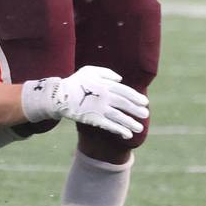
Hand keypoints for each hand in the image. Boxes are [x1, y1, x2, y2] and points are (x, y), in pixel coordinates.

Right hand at [22, 65, 148, 138]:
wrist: (59, 96)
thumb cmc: (76, 82)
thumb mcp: (90, 71)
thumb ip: (106, 73)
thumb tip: (120, 79)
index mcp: (105, 84)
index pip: (125, 91)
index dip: (136, 97)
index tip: (145, 102)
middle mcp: (104, 96)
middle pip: (124, 104)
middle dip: (136, 110)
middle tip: (146, 114)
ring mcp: (99, 108)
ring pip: (119, 116)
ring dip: (131, 122)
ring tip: (139, 128)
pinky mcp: (93, 119)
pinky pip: (109, 126)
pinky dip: (119, 130)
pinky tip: (127, 134)